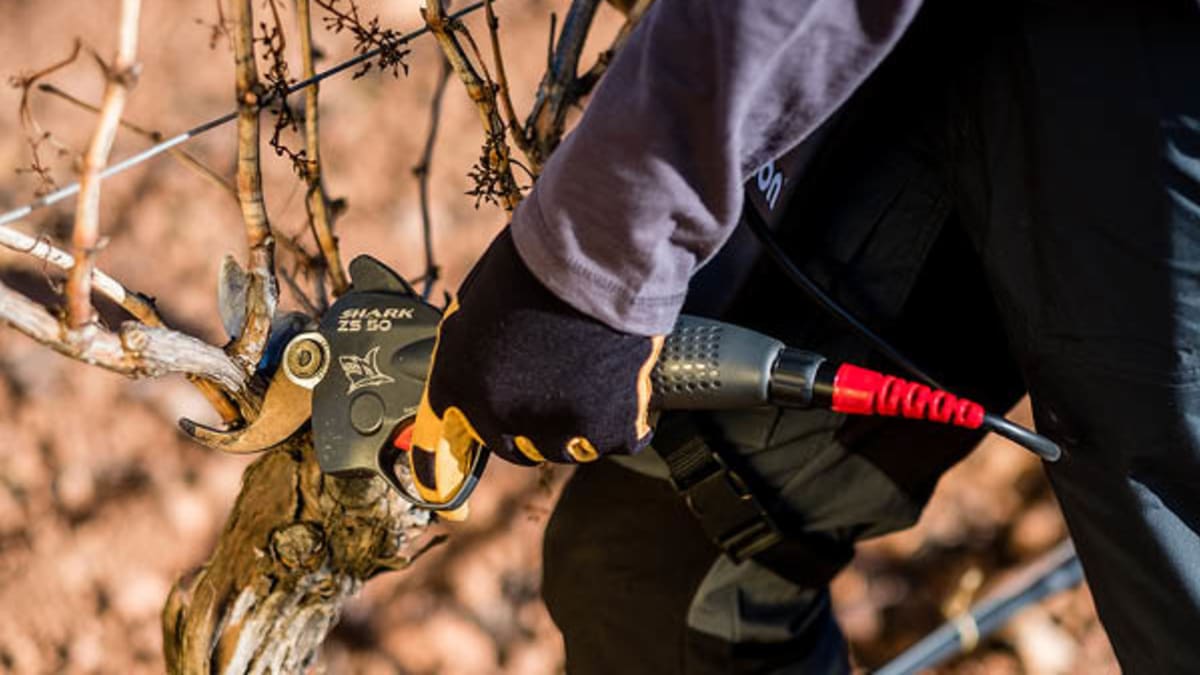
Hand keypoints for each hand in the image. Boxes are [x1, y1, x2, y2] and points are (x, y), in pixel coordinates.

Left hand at [409, 228, 663, 518]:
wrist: (592, 255)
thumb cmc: (535, 263)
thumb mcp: (478, 303)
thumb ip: (474, 347)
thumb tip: (485, 364)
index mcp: (456, 380)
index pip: (437, 442)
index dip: (436, 471)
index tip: (439, 497)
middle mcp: (497, 413)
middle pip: (514, 448)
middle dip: (531, 426)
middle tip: (555, 389)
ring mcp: (551, 426)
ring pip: (567, 448)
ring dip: (579, 423)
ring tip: (596, 377)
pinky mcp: (604, 427)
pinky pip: (617, 441)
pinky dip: (627, 422)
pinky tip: (629, 392)